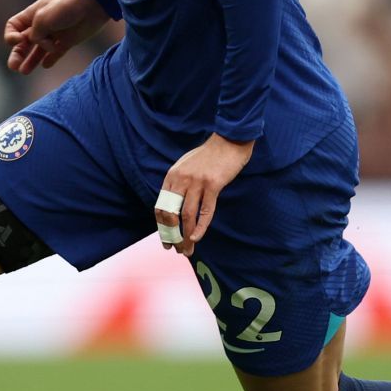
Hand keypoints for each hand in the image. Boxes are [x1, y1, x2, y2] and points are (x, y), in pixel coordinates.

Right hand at [4, 0, 109, 73]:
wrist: (94, 6)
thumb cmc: (67, 7)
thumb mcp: (43, 18)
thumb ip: (35, 33)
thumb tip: (37, 43)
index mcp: (33, 14)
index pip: (13, 26)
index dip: (11, 36)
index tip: (19, 40)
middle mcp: (42, 24)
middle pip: (24, 41)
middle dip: (17, 54)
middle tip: (13, 67)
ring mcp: (55, 33)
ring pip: (39, 50)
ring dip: (31, 60)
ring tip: (24, 72)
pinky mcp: (68, 41)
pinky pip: (56, 53)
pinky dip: (50, 59)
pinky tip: (46, 65)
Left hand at [154, 134, 254, 256]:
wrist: (229, 140)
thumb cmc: (210, 154)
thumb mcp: (186, 165)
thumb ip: (179, 182)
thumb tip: (175, 204)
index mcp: (172, 176)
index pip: (161, 207)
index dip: (162, 227)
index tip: (167, 240)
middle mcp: (181, 179)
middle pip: (171, 214)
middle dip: (172, 236)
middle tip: (176, 249)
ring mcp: (197, 182)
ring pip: (187, 216)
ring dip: (186, 236)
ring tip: (187, 250)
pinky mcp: (213, 185)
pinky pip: (205, 211)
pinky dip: (200, 227)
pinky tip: (197, 238)